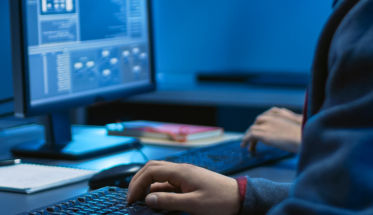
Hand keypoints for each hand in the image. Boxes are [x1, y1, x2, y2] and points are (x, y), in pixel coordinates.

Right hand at [126, 161, 240, 214]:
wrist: (242, 198)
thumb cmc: (221, 201)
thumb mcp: (194, 204)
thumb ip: (170, 201)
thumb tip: (148, 199)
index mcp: (180, 172)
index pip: (150, 171)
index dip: (137, 184)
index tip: (131, 199)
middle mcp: (181, 170)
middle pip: (152, 169)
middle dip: (138, 181)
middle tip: (131, 197)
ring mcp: (185, 175)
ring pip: (159, 175)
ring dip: (147, 185)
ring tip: (141, 200)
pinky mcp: (189, 182)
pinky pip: (168, 183)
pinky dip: (158, 190)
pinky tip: (157, 201)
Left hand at [241, 107, 301, 152]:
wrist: (305, 138)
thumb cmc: (306, 135)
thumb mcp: (298, 126)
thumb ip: (289, 126)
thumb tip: (287, 133)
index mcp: (280, 114)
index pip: (266, 115)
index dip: (261, 123)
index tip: (260, 129)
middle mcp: (271, 118)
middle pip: (258, 121)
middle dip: (254, 129)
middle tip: (252, 138)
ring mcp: (267, 125)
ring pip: (252, 129)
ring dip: (248, 137)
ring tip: (246, 145)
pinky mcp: (264, 134)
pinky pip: (251, 135)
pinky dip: (246, 140)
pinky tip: (245, 146)